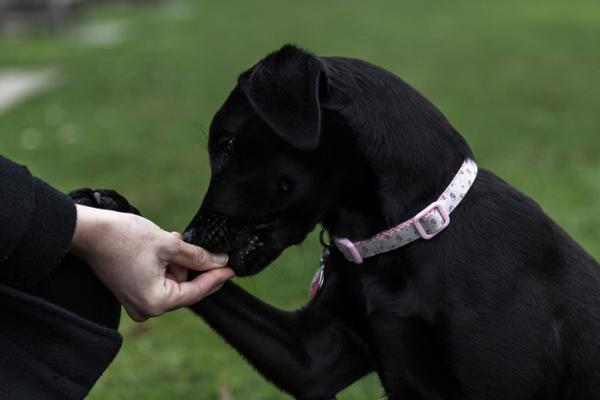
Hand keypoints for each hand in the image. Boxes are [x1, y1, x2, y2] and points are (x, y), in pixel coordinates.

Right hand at [70, 205, 233, 321]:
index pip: (196, 292)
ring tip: (174, 241)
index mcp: (155, 302)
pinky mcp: (132, 292)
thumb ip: (197, 256)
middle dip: (195, 267)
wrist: (88, 232)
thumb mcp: (168, 244)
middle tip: (205, 248)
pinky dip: (168, 265)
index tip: (233, 267)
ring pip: (173, 283)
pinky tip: (167, 246)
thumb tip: (220, 261)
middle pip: (185, 289)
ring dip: (180, 263)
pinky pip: (160, 281)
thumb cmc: (124, 237)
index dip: (216, 277)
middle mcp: (146, 309)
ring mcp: (137, 302)